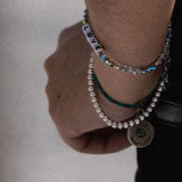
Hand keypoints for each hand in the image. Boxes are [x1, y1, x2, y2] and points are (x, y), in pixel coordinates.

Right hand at [44, 23, 131, 153]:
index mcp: (63, 118)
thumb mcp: (125, 116)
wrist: (128, 49)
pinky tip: (115, 52)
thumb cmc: (129, 87)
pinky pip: (78, 50)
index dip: (106, 143)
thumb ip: (115, 118)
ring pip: (75, 75)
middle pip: (76, 105)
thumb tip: (123, 112)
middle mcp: (52, 91)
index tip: (128, 135)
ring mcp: (56, 63)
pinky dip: (94, 55)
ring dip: (94, 79)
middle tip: (126, 105)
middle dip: (100, 107)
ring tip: (121, 75)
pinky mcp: (66, 38)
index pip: (79, 141)